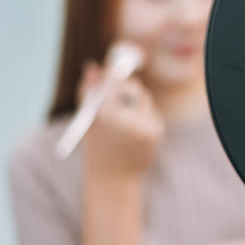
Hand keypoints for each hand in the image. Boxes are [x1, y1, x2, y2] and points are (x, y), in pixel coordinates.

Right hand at [79, 60, 164, 180]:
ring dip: (133, 100)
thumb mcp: (87, 120)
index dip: (112, 75)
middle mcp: (128, 120)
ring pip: (142, 97)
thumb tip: (93, 66)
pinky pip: (150, 111)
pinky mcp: (157, 132)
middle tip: (116, 87)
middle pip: (131, 87)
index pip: (113, 82)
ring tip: (120, 120)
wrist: (114, 179)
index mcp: (105, 116)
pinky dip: (142, 114)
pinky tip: (132, 131)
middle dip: (124, 85)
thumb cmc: (96, 147)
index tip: (110, 71)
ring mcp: (145, 126)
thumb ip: (88, 91)